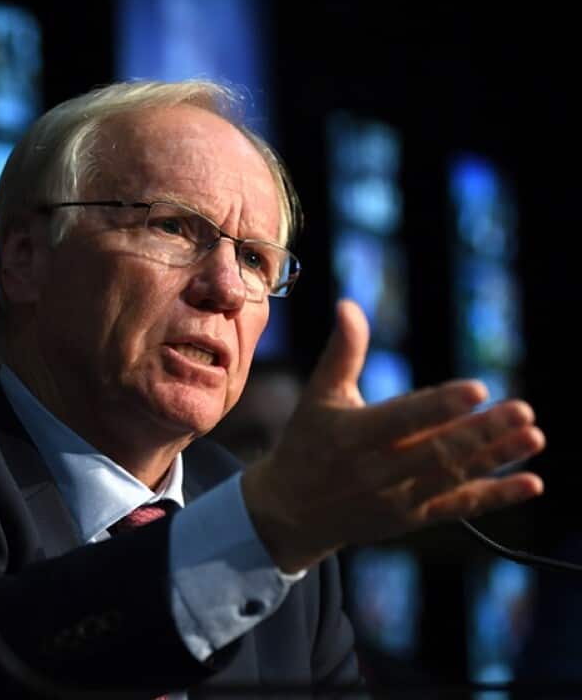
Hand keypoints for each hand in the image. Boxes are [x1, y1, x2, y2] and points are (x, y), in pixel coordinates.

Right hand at [240, 299, 545, 572]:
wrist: (290, 512)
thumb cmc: (306, 442)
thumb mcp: (319, 396)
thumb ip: (342, 352)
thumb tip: (349, 305)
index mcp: (351, 435)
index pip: (402, 418)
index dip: (440, 405)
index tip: (478, 389)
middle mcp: (375, 470)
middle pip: (437, 449)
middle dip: (481, 431)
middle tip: (522, 409)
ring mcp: (395, 498)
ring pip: (453, 476)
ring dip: (496, 457)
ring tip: (533, 436)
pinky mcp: (411, 519)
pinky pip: (458, 508)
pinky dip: (496, 497)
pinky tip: (531, 483)